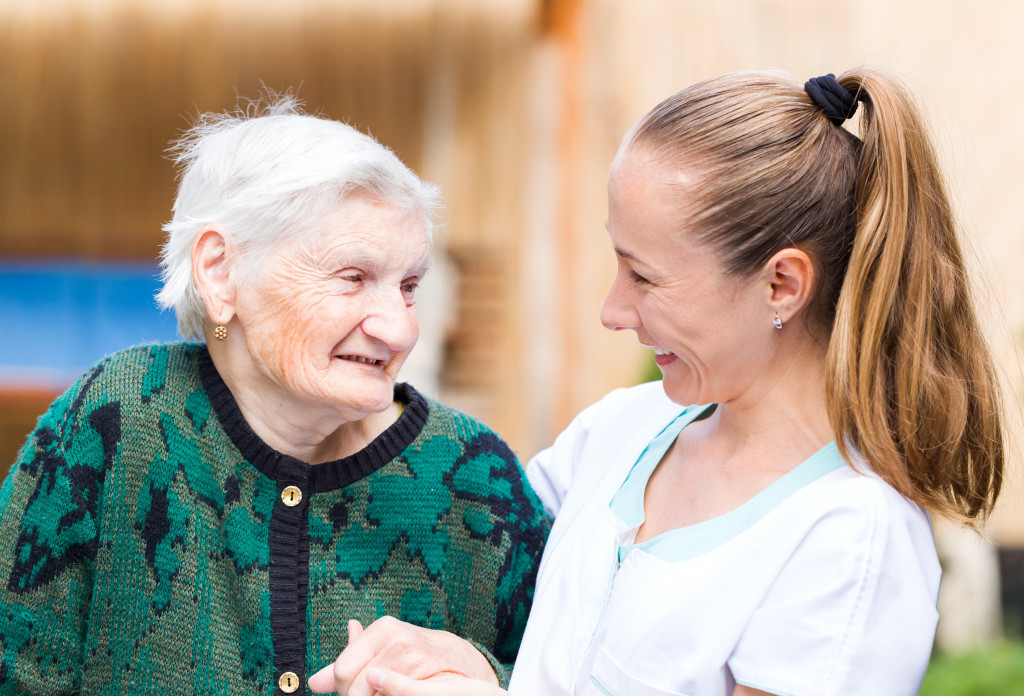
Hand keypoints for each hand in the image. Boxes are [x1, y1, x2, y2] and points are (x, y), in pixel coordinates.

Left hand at [308, 617, 498, 695]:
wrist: (459, 660)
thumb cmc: (412, 655)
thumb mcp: (381, 650)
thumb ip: (348, 663)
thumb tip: (313, 682)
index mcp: (381, 628)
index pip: (342, 671)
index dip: (344, 689)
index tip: (354, 692)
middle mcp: (395, 637)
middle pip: (354, 687)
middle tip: (372, 695)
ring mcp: (411, 656)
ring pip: (371, 695)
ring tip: (385, 693)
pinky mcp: (422, 674)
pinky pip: (391, 695)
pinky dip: (386, 695)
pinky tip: (388, 693)